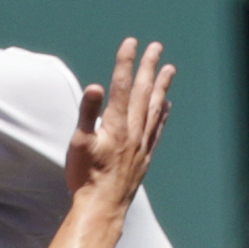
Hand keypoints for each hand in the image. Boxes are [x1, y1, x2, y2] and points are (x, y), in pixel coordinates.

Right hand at [65, 38, 173, 199]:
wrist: (102, 206)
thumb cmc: (86, 176)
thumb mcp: (79, 143)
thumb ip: (88, 113)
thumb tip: (96, 86)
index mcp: (116, 124)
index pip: (121, 85)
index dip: (126, 62)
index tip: (131, 42)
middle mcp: (133, 130)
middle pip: (142, 92)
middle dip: (149, 67)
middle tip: (156, 47)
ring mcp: (142, 143)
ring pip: (154, 107)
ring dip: (161, 86)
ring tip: (169, 69)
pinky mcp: (144, 156)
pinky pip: (157, 128)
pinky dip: (163, 113)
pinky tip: (166, 104)